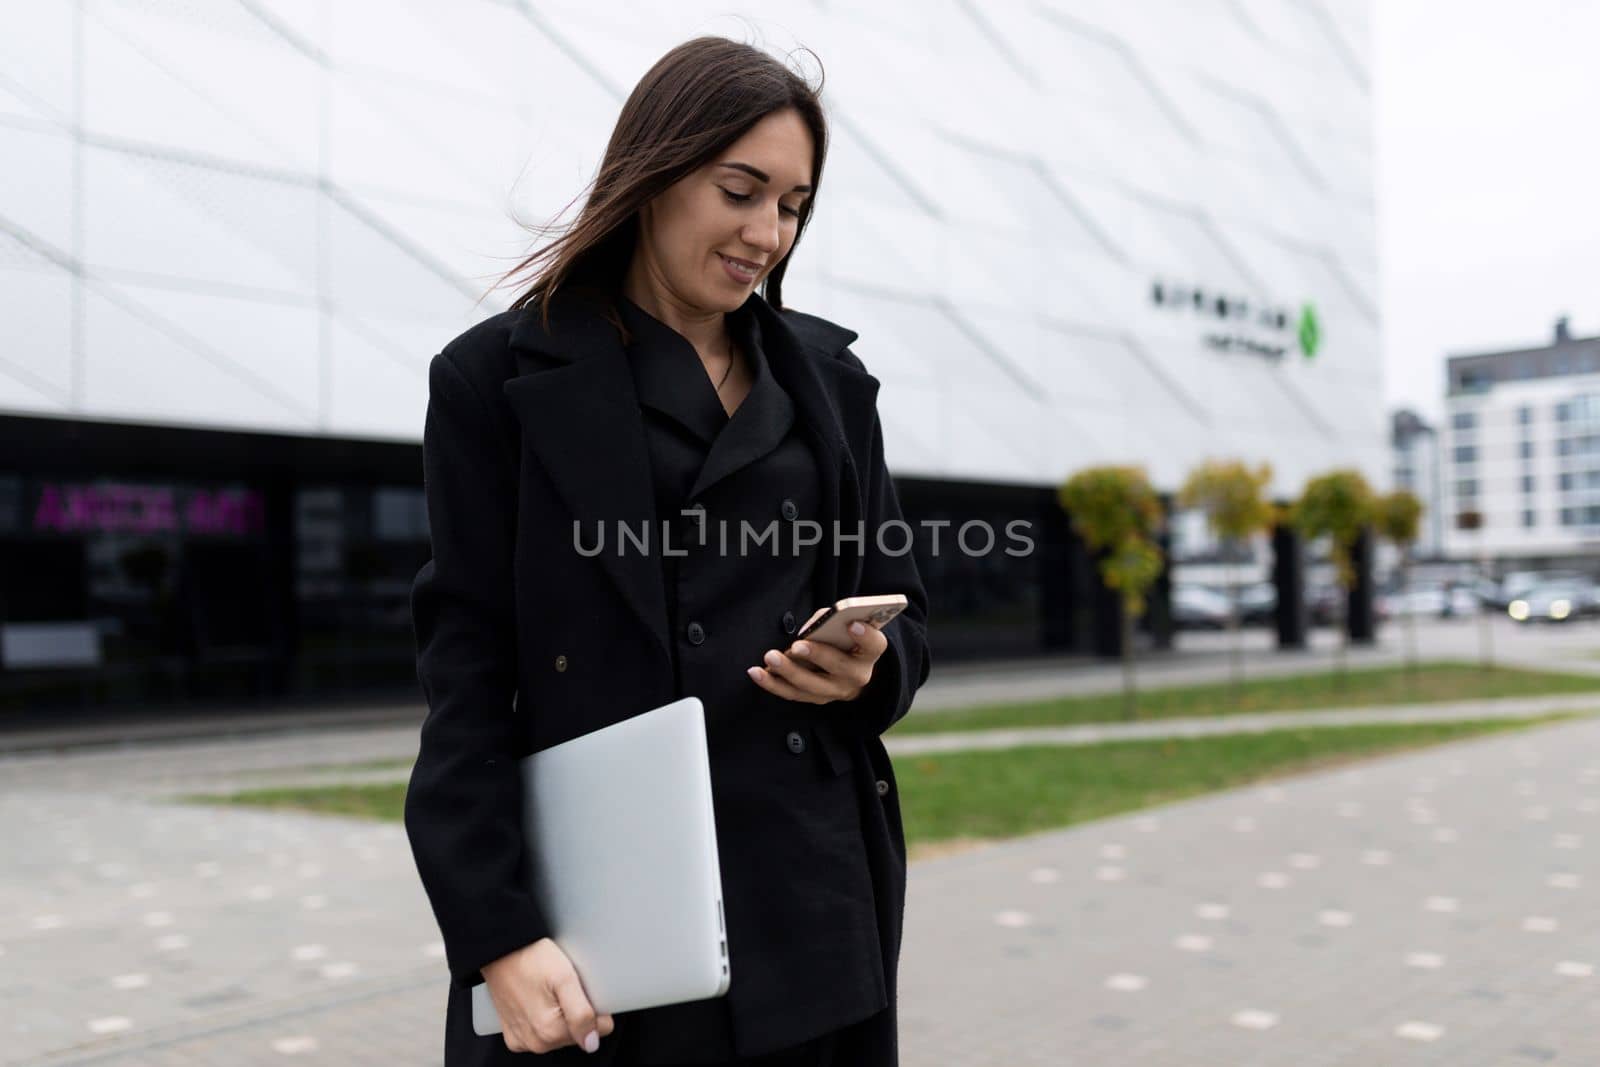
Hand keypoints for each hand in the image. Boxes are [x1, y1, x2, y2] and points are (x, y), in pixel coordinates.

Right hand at [480, 938, 613, 1054]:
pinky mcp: (513, 1035)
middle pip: (578, 1034)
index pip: (597, 1031)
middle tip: (564, 988)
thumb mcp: (565, 978)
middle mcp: (536, 1042)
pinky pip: (540, 1034)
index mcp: (551, 1031)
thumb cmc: (530, 959)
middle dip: (577, 1011)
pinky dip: (543, 1019)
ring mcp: (523, 1040)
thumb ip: (581, 1014)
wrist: (499, 951)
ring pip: (560, 1035)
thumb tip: (591, 1043)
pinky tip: (538, 1000)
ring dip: (560, 1015)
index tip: (583, 991)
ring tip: (550, 991)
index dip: (596, 1008)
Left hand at [746, 621, 885, 704]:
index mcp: (869, 653)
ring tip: (770, 658)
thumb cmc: (845, 640)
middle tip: (796, 646)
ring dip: (788, 672)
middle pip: (838, 667)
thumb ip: (832, 622)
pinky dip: (772, 683)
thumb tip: (811, 628)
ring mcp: (836, 691)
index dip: (866, 635)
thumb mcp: (845, 626)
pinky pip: (792, 694)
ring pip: (811, 685)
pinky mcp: (816, 699)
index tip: (853, 624)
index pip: (874, 645)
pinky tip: (756, 673)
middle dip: (817, 655)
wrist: (851, 671)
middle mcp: (857, 676)